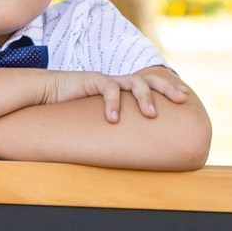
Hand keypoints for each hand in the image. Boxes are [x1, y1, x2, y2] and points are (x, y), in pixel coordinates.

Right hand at [40, 64, 190, 121]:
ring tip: (151, 115)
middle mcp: (119, 83)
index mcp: (123, 90)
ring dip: (145, 98)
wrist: (47, 93)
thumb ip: (116, 128)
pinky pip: (109, 88)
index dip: (168, 88)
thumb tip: (132, 151)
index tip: (184, 98)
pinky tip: (113, 119)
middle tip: (181, 99)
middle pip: (150, 79)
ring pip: (135, 82)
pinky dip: (113, 104)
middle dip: (167, 88)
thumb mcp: (99, 119)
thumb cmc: (73, 110)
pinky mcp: (93, 80)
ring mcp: (108, 80)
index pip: (151, 85)